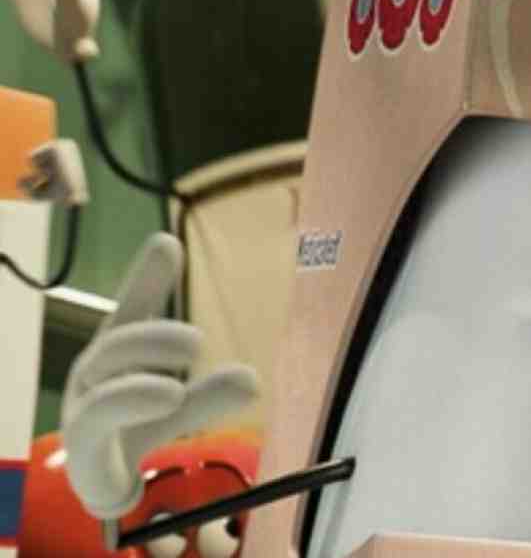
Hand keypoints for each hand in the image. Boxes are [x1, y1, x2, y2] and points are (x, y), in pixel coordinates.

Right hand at [61, 234, 257, 520]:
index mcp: (118, 355)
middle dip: (152, 338)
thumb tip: (252, 378)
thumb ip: (208, 392)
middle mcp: (95, 377)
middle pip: (114, 346)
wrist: (102, 482)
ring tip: (175, 389)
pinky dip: (130, 405)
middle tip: (197, 342)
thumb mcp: (175, 403)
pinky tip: (167, 399)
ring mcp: (83, 412)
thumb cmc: (135, 424)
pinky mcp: (84, 449)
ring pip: (103, 386)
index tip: (168, 243)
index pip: (130, 311)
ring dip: (139, 384)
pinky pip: (97, 423)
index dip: (145, 280)